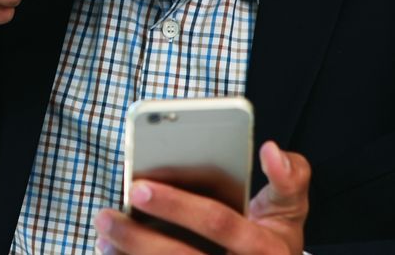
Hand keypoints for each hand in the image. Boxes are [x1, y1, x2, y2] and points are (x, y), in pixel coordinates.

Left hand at [95, 141, 310, 254]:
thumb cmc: (273, 240)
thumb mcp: (290, 209)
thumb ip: (289, 177)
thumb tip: (271, 150)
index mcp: (262, 247)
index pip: (216, 222)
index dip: (177, 205)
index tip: (138, 186)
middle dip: (138, 235)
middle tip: (106, 214)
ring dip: (128, 254)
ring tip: (104, 231)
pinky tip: (112, 252)